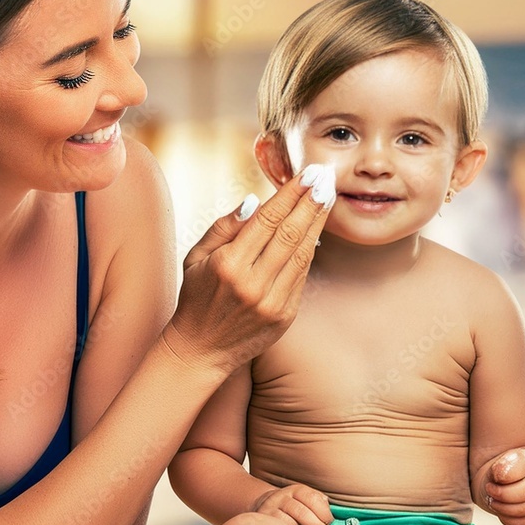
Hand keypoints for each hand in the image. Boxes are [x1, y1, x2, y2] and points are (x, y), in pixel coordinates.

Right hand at [165, 168, 331, 374]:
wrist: (201, 350)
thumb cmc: (196, 297)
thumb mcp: (196, 258)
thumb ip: (224, 227)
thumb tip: (255, 200)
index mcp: (229, 264)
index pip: (267, 220)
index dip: (290, 194)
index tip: (306, 174)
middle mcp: (253, 283)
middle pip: (291, 233)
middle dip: (311, 202)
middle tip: (326, 178)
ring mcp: (272, 301)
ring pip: (303, 253)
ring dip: (318, 222)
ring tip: (328, 198)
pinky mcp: (285, 315)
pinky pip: (302, 275)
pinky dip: (310, 249)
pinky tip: (316, 229)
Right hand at [251, 484, 335, 524]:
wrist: (263, 506)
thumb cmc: (293, 510)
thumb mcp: (305, 502)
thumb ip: (319, 506)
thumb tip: (335, 521)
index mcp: (296, 491)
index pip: (311, 498)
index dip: (324, 512)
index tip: (330, 523)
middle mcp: (281, 497)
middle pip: (301, 511)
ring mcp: (270, 510)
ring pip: (287, 522)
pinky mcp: (263, 522)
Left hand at [483, 449, 524, 524]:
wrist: (512, 478)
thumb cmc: (502, 468)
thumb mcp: (498, 461)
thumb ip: (500, 465)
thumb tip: (500, 475)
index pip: (520, 470)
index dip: (503, 475)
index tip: (494, 477)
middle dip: (502, 494)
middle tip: (490, 490)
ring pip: (524, 511)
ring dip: (502, 508)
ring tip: (493, 500)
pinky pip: (522, 523)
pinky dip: (507, 519)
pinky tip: (500, 510)